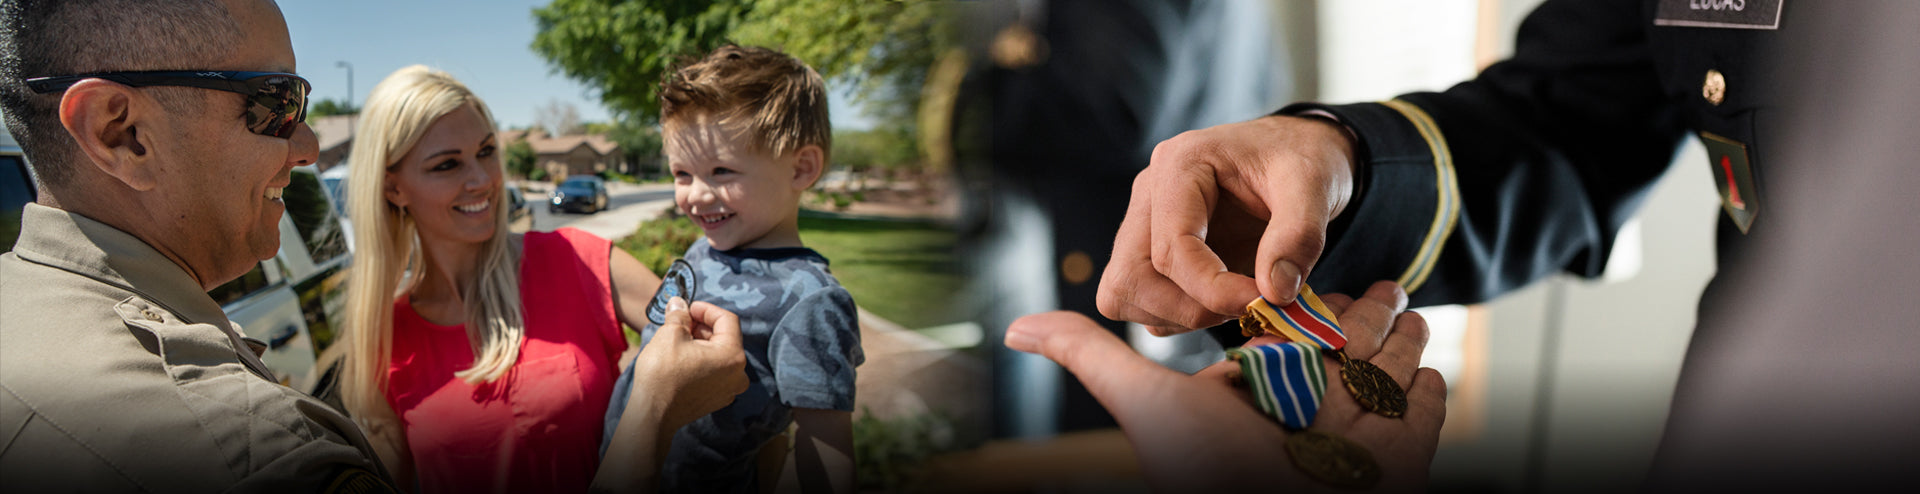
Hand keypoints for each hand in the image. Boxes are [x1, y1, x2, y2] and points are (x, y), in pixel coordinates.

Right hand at [629, 297, 748, 429]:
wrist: (652, 414)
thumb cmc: (662, 373)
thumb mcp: (670, 334)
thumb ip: (680, 315)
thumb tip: (679, 303)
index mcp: (733, 355)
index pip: (727, 320)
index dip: (706, 309)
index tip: (687, 308)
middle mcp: (738, 374)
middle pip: (725, 338)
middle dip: (702, 326)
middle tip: (680, 322)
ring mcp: (729, 389)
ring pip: (719, 355)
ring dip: (701, 343)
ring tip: (678, 339)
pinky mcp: (716, 399)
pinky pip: (714, 372)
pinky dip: (701, 361)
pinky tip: (681, 358)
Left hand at [1008, 281, 1444, 491]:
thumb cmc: (1209, 470)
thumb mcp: (1145, 399)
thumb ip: (1089, 356)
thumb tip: (1014, 329)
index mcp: (1255, 393)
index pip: (1283, 338)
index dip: (1298, 308)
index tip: (1306, 281)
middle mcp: (1305, 413)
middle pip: (1342, 349)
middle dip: (1365, 318)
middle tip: (1390, 284)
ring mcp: (1357, 435)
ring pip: (1385, 373)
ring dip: (1403, 343)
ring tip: (1414, 310)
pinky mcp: (1402, 454)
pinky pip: (1421, 415)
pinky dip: (1429, 394)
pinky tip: (1435, 377)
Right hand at [1097, 115, 1356, 333]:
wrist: (1301, 153)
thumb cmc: (1304, 158)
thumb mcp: (1316, 184)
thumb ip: (1300, 234)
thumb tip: (1273, 293)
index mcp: (1179, 164)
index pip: (1170, 248)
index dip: (1213, 290)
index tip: (1263, 302)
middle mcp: (1149, 193)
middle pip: (1131, 277)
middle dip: (1188, 309)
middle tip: (1246, 308)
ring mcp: (1146, 224)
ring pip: (1128, 294)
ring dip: (1182, 316)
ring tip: (1238, 302)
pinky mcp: (1152, 251)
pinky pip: (1143, 301)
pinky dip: (1180, 316)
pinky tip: (1224, 300)